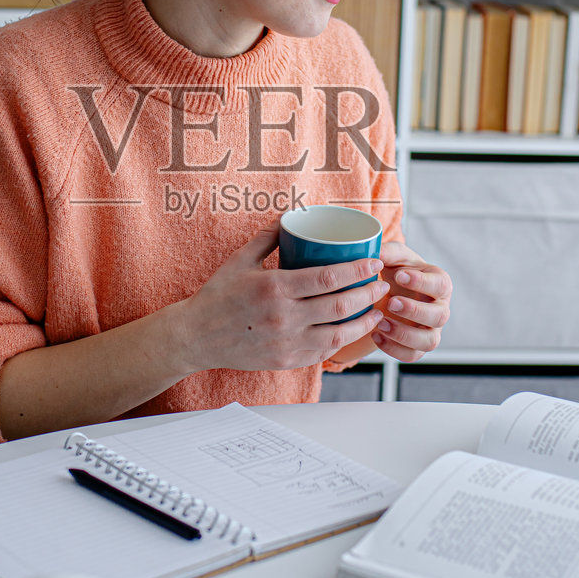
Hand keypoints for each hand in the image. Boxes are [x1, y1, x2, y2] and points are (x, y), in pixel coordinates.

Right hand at [174, 219, 391, 372]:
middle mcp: (284, 318)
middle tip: (382, 284)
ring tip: (376, 309)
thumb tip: (293, 216)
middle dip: (369, 293)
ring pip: (339, 334)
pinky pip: (324, 352)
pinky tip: (352, 330)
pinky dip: (343, 341)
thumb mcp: (241, 259)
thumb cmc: (217, 295)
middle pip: (341, 306)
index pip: (330, 278)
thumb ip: (269, 236)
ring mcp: (286, 343)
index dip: (359, 270)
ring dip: (364, 321)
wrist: (196, 337)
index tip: (376, 263)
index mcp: (275, 288)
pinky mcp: (286, 361)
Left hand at [368, 240, 450, 362]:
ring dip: (405, 334)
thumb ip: (388, 252)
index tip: (399, 276)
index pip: (439, 285)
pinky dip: (394, 349)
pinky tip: (375, 335)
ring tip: (381, 324)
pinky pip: (412, 355)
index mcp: (439, 284)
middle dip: (415, 311)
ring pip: (429, 341)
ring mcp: (431, 330)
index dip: (421, 282)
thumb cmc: (398, 271)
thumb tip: (375, 250)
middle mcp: (440, 309)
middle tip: (392, 302)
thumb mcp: (394, 257)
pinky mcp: (418, 347)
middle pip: (439, 316)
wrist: (392, 291)